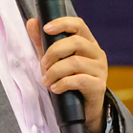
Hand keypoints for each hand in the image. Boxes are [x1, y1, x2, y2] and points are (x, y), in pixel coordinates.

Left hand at [27, 17, 107, 132]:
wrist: (84, 109)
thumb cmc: (70, 80)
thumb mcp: (54, 59)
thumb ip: (43, 42)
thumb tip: (32, 22)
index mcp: (87, 43)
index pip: (78, 24)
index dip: (62, 23)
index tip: (46, 28)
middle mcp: (97, 53)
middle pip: (76, 42)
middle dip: (54, 52)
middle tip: (42, 65)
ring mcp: (100, 69)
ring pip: (75, 62)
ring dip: (55, 72)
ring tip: (46, 81)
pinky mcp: (98, 85)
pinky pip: (78, 80)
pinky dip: (62, 84)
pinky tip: (55, 88)